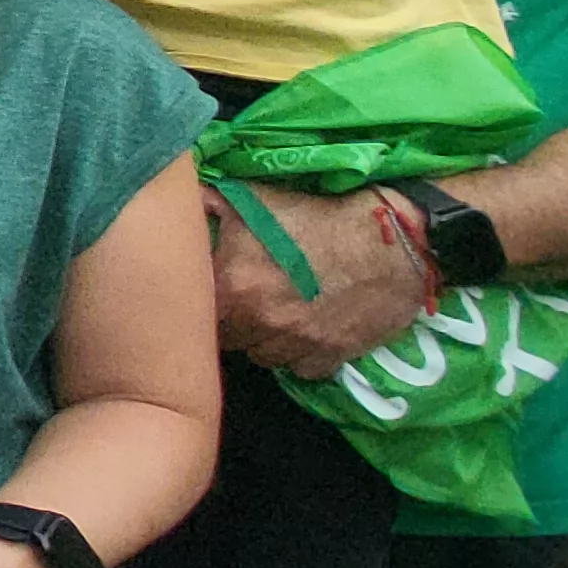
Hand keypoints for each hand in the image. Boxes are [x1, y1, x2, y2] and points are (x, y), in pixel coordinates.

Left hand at [210, 183, 426, 374]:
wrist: (392, 241)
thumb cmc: (319, 216)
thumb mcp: (258, 200)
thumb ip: (209, 204)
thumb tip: (176, 198)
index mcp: (232, 286)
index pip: (194, 313)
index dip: (199, 304)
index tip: (213, 294)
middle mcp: (259, 322)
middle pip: (228, 339)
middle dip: (233, 323)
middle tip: (247, 303)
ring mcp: (295, 344)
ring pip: (262, 356)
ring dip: (265, 340)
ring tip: (278, 316)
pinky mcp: (329, 358)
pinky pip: (301, 368)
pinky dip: (300, 355)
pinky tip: (307, 331)